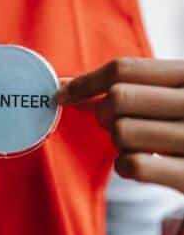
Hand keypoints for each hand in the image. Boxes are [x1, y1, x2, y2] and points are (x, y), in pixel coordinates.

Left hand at [56, 58, 183, 192]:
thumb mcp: (174, 94)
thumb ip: (132, 86)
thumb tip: (66, 87)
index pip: (125, 68)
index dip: (86, 81)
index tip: (62, 92)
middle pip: (118, 99)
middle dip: (102, 112)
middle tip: (111, 121)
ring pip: (121, 132)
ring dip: (117, 141)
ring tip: (135, 144)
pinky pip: (132, 165)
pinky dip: (124, 166)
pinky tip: (139, 164)